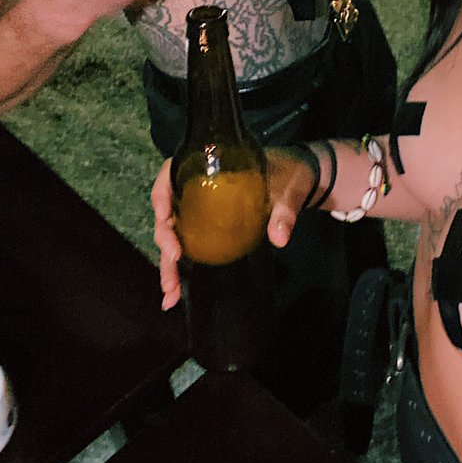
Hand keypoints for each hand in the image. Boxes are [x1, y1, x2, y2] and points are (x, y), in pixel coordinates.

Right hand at [151, 151, 315, 309]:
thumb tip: (279, 239)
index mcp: (211, 168)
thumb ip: (284, 211)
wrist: (300, 181)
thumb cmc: (290, 175)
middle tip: (173, 260)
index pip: (171, 172)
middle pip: (169, 211)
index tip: (165, 217)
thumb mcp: (289, 189)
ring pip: (175, 234)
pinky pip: (189, 246)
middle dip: (165, 239)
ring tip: (169, 293)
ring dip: (168, 264)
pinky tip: (175, 292)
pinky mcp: (210, 229)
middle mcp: (199, 189)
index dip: (161, 194)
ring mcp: (202, 211)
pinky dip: (180, 269)